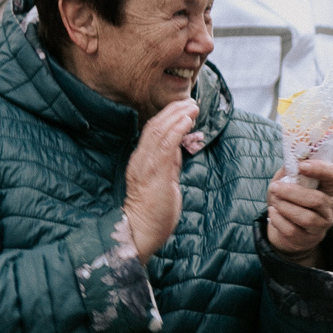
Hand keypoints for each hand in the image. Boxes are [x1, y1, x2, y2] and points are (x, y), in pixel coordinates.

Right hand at [123, 99, 203, 258]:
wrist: (141, 230)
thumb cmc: (153, 211)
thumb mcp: (164, 180)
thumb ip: (169, 163)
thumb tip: (178, 146)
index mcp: (141, 160)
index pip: (152, 130)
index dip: (167, 116)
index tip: (183, 108)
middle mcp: (141, 158)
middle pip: (154, 125)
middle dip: (174, 111)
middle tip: (191, 102)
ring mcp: (147, 165)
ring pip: (159, 131)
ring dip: (178, 116)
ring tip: (192, 107)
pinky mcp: (156, 172)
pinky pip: (166, 145)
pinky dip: (177, 130)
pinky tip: (187, 121)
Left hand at [266, 156, 332, 263]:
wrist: (287, 228)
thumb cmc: (290, 199)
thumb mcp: (291, 181)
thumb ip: (291, 171)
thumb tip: (289, 160)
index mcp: (328, 188)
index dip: (320, 169)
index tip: (301, 166)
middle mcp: (329, 207)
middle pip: (317, 200)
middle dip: (293, 192)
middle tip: (275, 187)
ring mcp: (320, 225)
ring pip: (306, 218)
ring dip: (285, 206)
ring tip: (274, 199)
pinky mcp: (307, 239)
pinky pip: (292, 231)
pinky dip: (278, 219)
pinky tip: (272, 211)